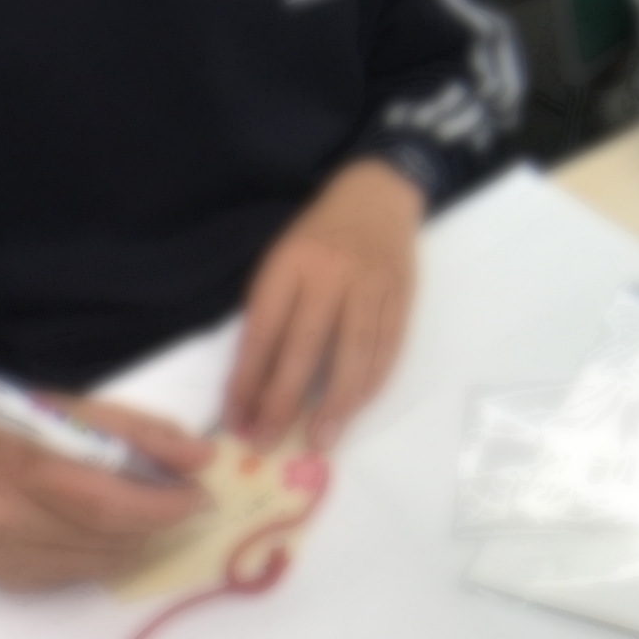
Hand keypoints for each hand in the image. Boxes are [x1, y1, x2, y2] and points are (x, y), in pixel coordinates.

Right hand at [0, 400, 212, 591]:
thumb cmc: (22, 429)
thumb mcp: (79, 410)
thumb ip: (142, 432)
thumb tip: (201, 458)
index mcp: (23, 460)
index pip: (108, 498)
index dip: (162, 502)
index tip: (200, 493)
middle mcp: (5, 513)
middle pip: (108, 534)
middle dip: (159, 519)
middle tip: (187, 503)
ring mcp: (3, 553)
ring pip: (102, 561)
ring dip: (138, 538)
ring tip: (145, 511)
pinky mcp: (7, 579)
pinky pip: (81, 575)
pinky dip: (107, 552)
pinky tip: (105, 529)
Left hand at [224, 160, 421, 452]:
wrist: (376, 196)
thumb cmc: (317, 236)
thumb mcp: (280, 260)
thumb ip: (269, 313)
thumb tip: (253, 385)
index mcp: (291, 263)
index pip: (264, 330)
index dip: (248, 379)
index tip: (237, 419)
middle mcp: (332, 273)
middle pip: (306, 346)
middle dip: (284, 400)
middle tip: (269, 441)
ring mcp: (371, 285)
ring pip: (354, 352)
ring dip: (336, 402)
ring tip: (320, 439)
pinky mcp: (401, 295)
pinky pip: (387, 347)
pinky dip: (371, 382)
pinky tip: (356, 407)